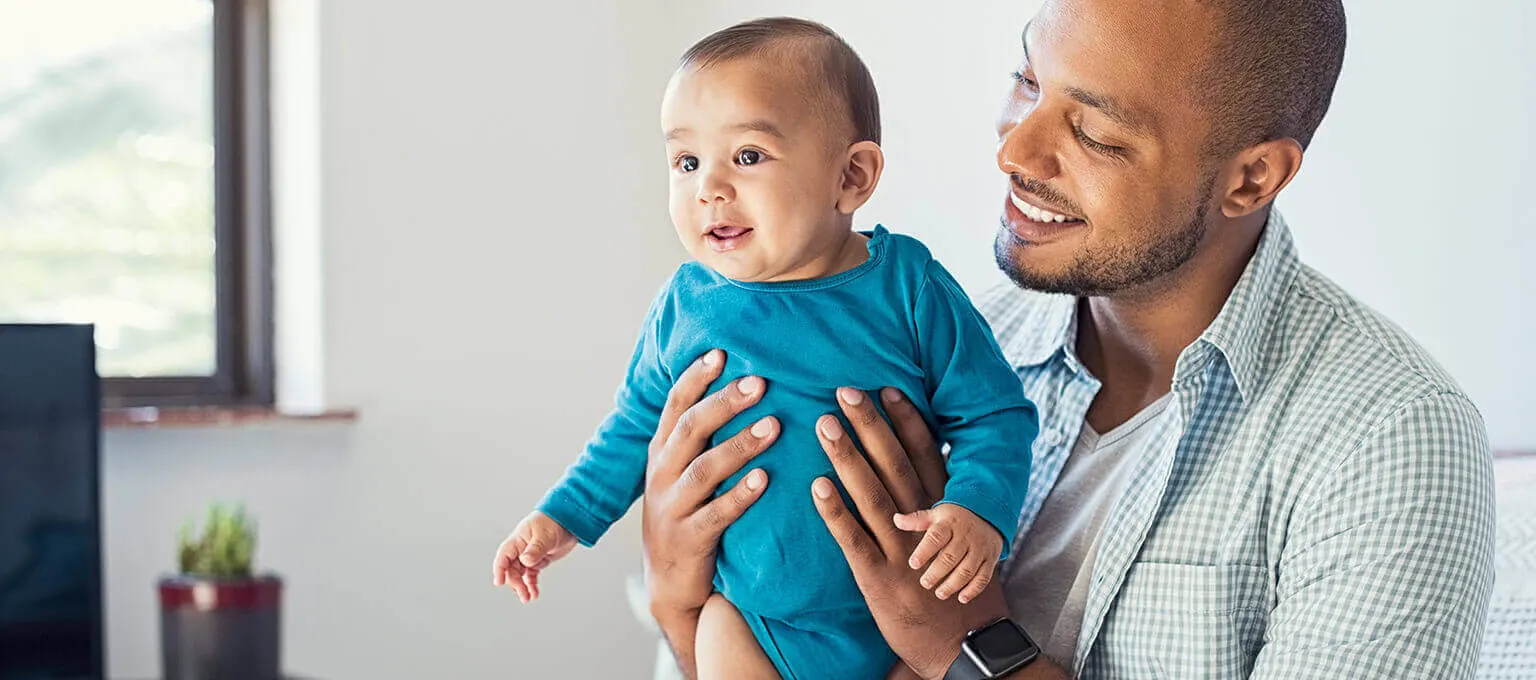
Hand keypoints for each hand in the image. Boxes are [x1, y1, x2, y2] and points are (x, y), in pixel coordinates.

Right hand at [492, 511, 577, 602]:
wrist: (570, 519)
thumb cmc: (554, 521)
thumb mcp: (544, 536)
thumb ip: (535, 549)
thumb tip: (525, 561)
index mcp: (517, 540)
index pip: (503, 556)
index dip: (499, 570)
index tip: (499, 582)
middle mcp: (521, 549)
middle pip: (511, 569)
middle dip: (515, 583)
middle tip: (523, 594)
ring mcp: (529, 555)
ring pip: (520, 574)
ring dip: (522, 587)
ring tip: (527, 598)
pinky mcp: (539, 560)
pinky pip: (531, 575)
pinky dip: (531, 584)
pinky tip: (534, 593)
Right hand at [641, 349, 778, 621]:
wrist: (669, 583)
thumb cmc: (687, 513)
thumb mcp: (683, 471)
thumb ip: (701, 435)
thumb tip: (741, 384)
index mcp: (661, 451)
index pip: (675, 405)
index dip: (696, 378)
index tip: (722, 352)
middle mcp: (662, 474)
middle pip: (690, 429)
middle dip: (724, 403)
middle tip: (760, 383)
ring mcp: (672, 508)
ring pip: (704, 469)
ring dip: (739, 446)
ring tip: (773, 426)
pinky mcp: (688, 539)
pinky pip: (716, 514)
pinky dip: (739, 495)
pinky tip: (764, 480)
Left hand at [812, 387, 1008, 679]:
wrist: (962, 646)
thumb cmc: (958, 589)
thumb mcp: (961, 542)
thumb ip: (942, 504)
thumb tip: (928, 463)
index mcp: (945, 513)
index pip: (926, 457)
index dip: (907, 421)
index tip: (888, 387)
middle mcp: (924, 527)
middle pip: (896, 466)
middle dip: (871, 426)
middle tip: (847, 390)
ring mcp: (901, 552)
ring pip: (872, 496)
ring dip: (848, 457)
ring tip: (825, 424)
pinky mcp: (878, 579)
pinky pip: (853, 540)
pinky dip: (836, 512)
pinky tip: (816, 485)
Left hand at [895, 504, 1003, 603]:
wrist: (988, 513)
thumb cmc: (955, 518)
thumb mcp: (936, 514)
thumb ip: (917, 520)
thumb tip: (895, 520)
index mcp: (950, 524)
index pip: (936, 537)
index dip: (924, 551)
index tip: (913, 564)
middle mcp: (966, 536)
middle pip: (951, 556)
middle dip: (937, 572)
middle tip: (925, 583)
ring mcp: (980, 548)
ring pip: (967, 569)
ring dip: (953, 584)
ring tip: (939, 593)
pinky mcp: (990, 559)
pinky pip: (984, 576)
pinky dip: (974, 589)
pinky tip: (962, 598)